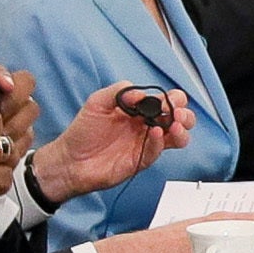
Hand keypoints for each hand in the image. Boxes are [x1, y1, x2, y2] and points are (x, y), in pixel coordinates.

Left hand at [28, 83, 191, 203]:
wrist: (69, 161)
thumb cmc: (82, 133)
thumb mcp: (97, 102)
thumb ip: (119, 91)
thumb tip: (141, 94)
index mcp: (139, 110)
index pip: (165, 101)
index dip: (172, 99)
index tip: (169, 99)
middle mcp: (146, 126)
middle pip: (179, 118)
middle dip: (184, 114)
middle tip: (177, 113)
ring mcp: (146, 143)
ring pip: (177, 137)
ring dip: (182, 129)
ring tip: (174, 125)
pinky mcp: (142, 159)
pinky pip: (159, 151)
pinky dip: (161, 142)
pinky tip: (154, 134)